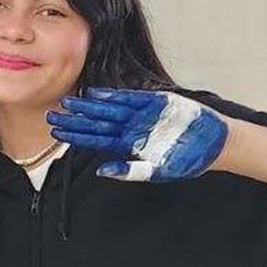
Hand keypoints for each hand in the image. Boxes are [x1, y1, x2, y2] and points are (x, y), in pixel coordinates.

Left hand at [49, 87, 228, 181]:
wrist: (215, 143)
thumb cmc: (186, 160)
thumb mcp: (158, 171)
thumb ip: (130, 171)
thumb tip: (101, 171)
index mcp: (128, 146)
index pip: (96, 140)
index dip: (76, 137)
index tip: (56, 133)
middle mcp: (130, 129)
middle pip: (97, 124)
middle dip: (75, 121)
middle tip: (51, 116)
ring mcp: (141, 115)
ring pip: (109, 110)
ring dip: (88, 107)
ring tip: (68, 103)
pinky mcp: (155, 102)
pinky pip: (130, 98)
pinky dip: (113, 96)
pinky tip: (95, 94)